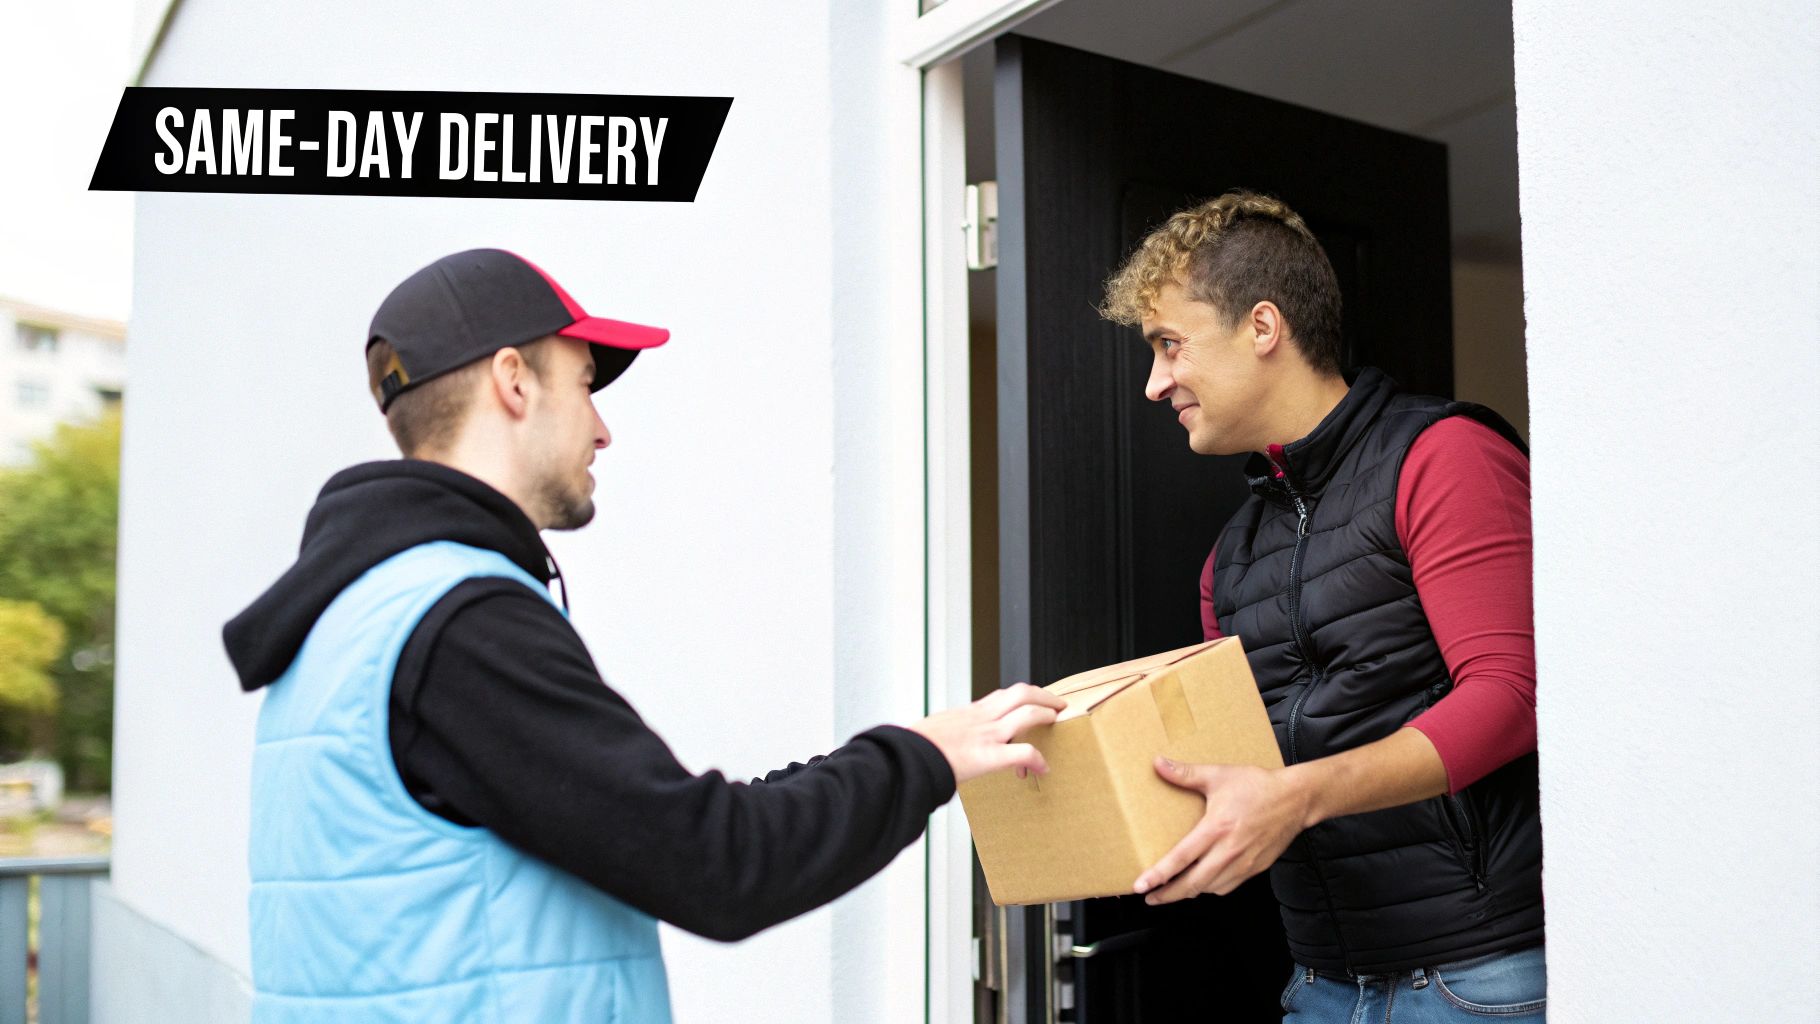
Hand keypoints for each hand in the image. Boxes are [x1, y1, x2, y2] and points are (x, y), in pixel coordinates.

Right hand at [909, 683, 1065, 784]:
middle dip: (1044, 696)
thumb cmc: (911, 749)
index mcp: (967, 713)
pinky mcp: (988, 755)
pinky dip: (1038, 759)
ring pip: (1028, 713)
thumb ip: (944, 734)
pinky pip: (1023, 752)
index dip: (1021, 698)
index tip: (1031, 702)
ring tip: (1058, 723)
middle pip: (1021, 692)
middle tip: (1057, 704)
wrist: (904, 758)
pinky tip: (1044, 768)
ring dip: (1048, 715)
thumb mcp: (930, 732)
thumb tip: (940, 742)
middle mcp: (980, 718)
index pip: (1001, 696)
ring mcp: (986, 734)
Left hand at [1132, 757, 1312, 903]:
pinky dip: (1210, 889)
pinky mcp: (1255, 869)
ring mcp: (1243, 864)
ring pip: (1209, 889)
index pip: (1181, 858)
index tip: (1140, 886)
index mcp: (1216, 828)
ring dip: (1188, 893)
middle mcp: (1229, 851)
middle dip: (1167, 895)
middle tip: (1149, 898)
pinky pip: (1226, 887)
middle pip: (1192, 883)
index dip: (1159, 875)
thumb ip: (1186, 773)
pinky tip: (1201, 883)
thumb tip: (1158, 763)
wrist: (1296, 800)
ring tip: (1171, 892)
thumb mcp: (1219, 775)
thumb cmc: (1258, 786)